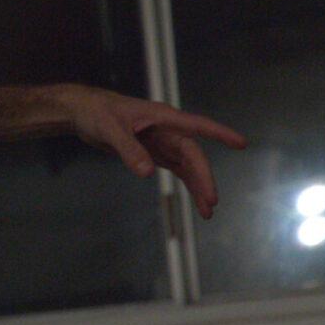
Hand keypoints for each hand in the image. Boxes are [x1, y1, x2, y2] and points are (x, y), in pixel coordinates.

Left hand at [59, 86, 247, 218]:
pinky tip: (197, 202)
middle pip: (192, 155)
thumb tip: (148, 173)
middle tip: (211, 201)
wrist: (83, 113)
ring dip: (198, 186)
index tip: (241, 143)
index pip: (196, 126)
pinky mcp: (155, 154)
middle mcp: (167, 130)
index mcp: (162, 118)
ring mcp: (162, 143)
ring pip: (188, 166)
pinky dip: (187, 185)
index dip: (219, 134)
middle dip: (203, 177)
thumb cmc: (97, 112)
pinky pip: (177, 170)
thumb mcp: (110, 129)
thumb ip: (129, 149)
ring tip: (208, 212)